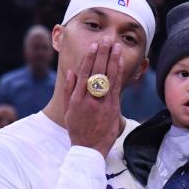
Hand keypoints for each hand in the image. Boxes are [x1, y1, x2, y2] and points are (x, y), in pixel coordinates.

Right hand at [64, 36, 124, 156]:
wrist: (89, 149)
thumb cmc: (78, 130)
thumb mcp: (68, 111)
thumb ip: (69, 90)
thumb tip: (71, 72)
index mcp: (77, 99)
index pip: (83, 74)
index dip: (89, 58)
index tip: (93, 46)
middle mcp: (89, 100)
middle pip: (96, 72)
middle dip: (102, 54)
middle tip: (106, 39)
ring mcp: (102, 104)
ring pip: (107, 77)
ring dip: (112, 60)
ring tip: (115, 46)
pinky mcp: (113, 109)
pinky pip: (116, 88)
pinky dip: (118, 74)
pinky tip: (119, 63)